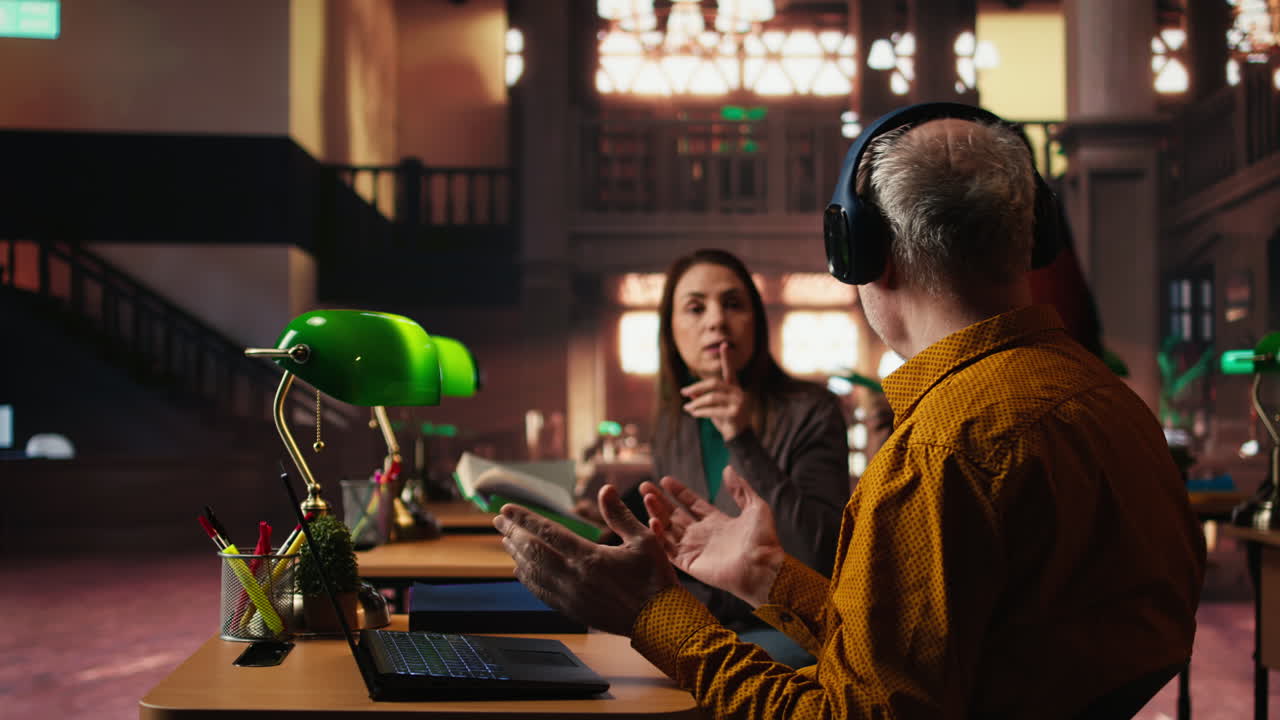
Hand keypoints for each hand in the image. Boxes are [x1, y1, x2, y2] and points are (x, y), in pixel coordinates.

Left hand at [494, 485, 677, 635]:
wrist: (658, 620)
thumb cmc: (654, 579)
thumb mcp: (644, 540)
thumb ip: (620, 515)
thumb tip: (605, 489)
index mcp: (590, 557)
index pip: (547, 532)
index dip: (524, 519)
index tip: (508, 508)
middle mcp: (574, 577)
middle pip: (532, 551)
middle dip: (513, 533)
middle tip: (498, 520)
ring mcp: (570, 596)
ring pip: (532, 572)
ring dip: (516, 554)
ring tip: (505, 540)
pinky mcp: (571, 610)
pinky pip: (541, 593)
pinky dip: (527, 579)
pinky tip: (520, 570)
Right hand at [641, 467, 784, 607]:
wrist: (763, 567)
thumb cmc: (763, 539)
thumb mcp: (755, 506)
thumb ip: (740, 489)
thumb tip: (728, 469)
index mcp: (717, 522)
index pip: (692, 504)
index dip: (679, 492)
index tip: (665, 480)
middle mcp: (703, 535)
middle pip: (675, 515)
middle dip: (659, 501)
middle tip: (645, 486)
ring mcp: (695, 549)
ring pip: (668, 529)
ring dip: (656, 513)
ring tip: (647, 497)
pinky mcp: (690, 563)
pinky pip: (669, 548)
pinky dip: (659, 536)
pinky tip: (653, 520)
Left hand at [680, 342, 749, 439]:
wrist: (738, 438)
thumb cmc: (725, 420)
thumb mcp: (712, 408)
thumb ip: (703, 399)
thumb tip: (689, 393)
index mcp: (734, 388)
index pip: (730, 371)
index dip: (727, 358)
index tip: (724, 344)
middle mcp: (738, 393)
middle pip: (714, 384)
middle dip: (696, 387)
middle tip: (683, 391)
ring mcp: (738, 403)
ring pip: (712, 398)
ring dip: (696, 403)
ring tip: (687, 408)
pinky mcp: (735, 413)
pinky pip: (713, 410)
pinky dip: (701, 412)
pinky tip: (694, 414)